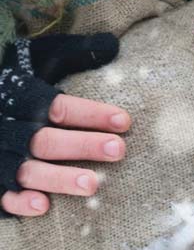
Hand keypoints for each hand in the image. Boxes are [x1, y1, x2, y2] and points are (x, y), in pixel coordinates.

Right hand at [1, 34, 126, 218]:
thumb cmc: (13, 85)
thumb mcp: (38, 61)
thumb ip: (73, 53)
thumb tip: (110, 44)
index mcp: (22, 100)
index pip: (60, 107)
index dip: (92, 114)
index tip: (125, 121)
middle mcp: (10, 129)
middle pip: (46, 140)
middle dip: (82, 145)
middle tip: (118, 150)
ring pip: (28, 169)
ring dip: (59, 178)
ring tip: (92, 184)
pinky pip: (1, 194)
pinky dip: (19, 200)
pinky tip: (43, 205)